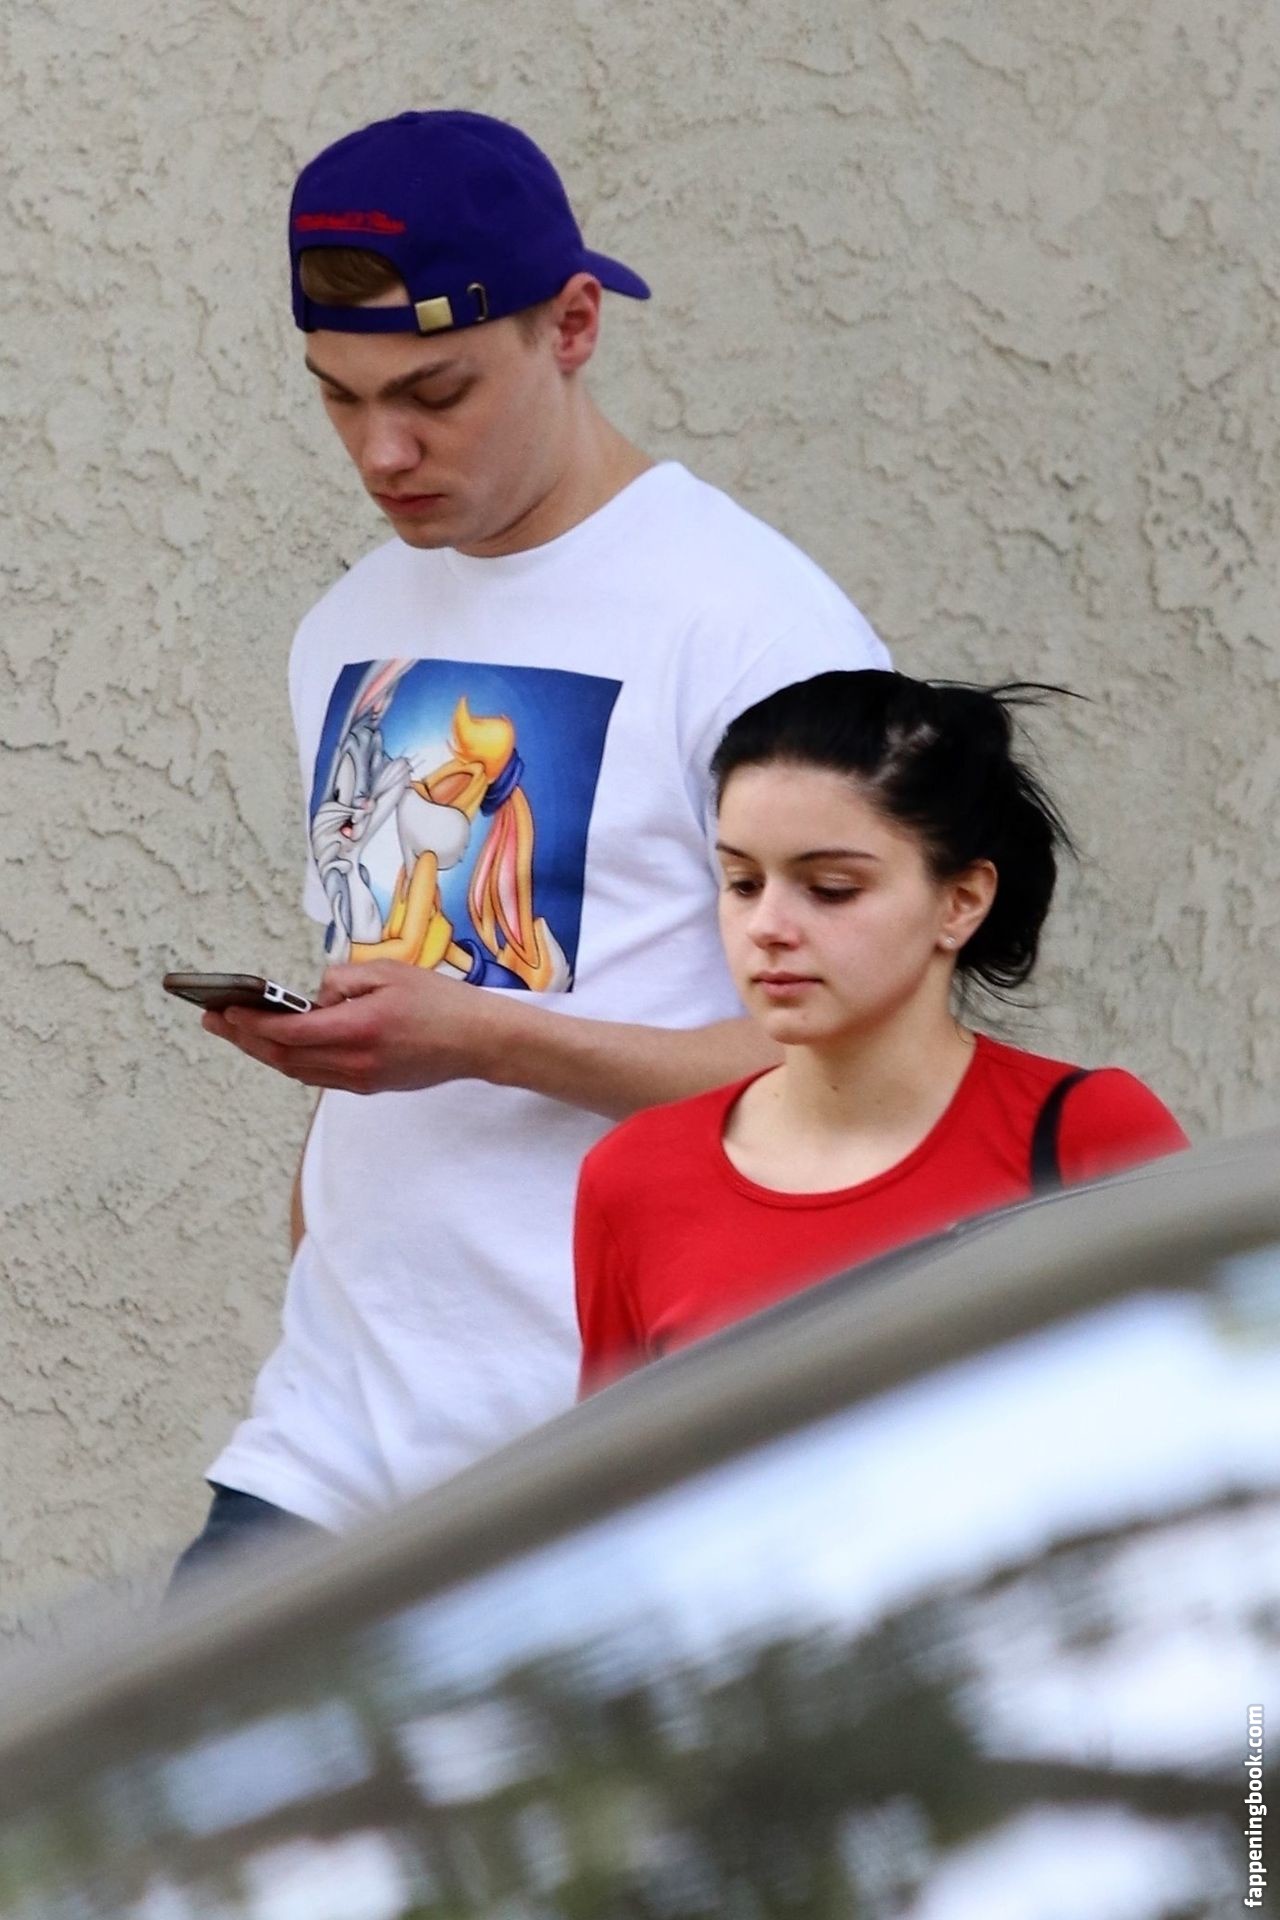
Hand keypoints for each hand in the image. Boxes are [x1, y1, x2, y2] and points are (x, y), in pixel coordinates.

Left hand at [201, 960, 514, 1093]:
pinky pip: (317, 1076)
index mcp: (358, 1029)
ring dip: (262, 1053)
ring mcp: (360, 1079)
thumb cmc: (440, 1001)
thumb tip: (315, 996)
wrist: (478, 1042)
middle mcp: (354, 1062)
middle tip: (213, 1021)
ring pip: (297, 1071)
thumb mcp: (389, 971)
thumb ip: (342, 980)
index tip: (225, 1010)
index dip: (252, 1023)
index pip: (291, 1031)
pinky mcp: (368, 1085)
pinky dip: (290, 1061)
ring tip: (235, 1033)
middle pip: (284, 1057)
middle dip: (244, 1039)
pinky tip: (277, 1047)